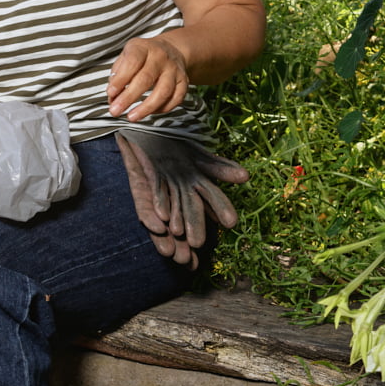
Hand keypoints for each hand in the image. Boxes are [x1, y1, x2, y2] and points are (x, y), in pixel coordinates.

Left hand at [108, 35, 188, 121]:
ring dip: (146, 108)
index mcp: (143, 48)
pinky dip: (162, 109)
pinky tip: (149, 112)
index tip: (110, 93)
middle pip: (146, 79)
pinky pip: (176, 98)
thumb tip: (112, 98)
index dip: (120, 79)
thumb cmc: (144, 55)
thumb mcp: (126, 56)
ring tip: (132, 117)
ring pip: (163, 91)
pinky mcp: (183, 81)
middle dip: (128, 97)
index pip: (132, 62)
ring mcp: (174, 69)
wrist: (170, 49)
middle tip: (116, 110)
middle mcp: (160, 57)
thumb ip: (117, 75)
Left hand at [116, 132, 249, 268]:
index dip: (208, 230)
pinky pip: (143, 203)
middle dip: (187, 238)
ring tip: (171, 254)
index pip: (205, 213)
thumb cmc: (173, 140)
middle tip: (190, 259)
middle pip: (184, 219)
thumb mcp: (200, 155)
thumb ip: (220, 168)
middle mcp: (175, 195)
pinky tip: (156, 226)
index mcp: (192, 189)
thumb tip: (246, 177)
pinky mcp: (138, 185)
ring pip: (164, 218)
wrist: (143, 127)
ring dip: (166, 237)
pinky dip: (150, 214)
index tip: (217, 246)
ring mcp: (156, 191)